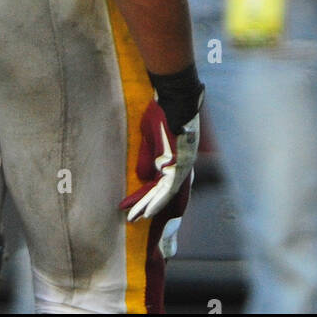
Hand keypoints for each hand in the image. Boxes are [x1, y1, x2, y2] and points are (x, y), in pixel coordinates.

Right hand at [120, 101, 199, 221]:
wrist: (176, 98)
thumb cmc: (162, 112)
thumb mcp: (151, 136)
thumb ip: (147, 156)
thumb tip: (141, 176)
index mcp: (175, 158)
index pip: (160, 182)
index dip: (147, 195)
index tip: (134, 205)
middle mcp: (181, 165)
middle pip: (164, 191)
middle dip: (148, 205)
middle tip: (134, 218)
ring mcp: (182, 165)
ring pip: (165, 193)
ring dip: (150, 206)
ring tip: (136, 218)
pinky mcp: (180, 164)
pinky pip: (168, 188)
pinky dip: (157, 200)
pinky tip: (147, 211)